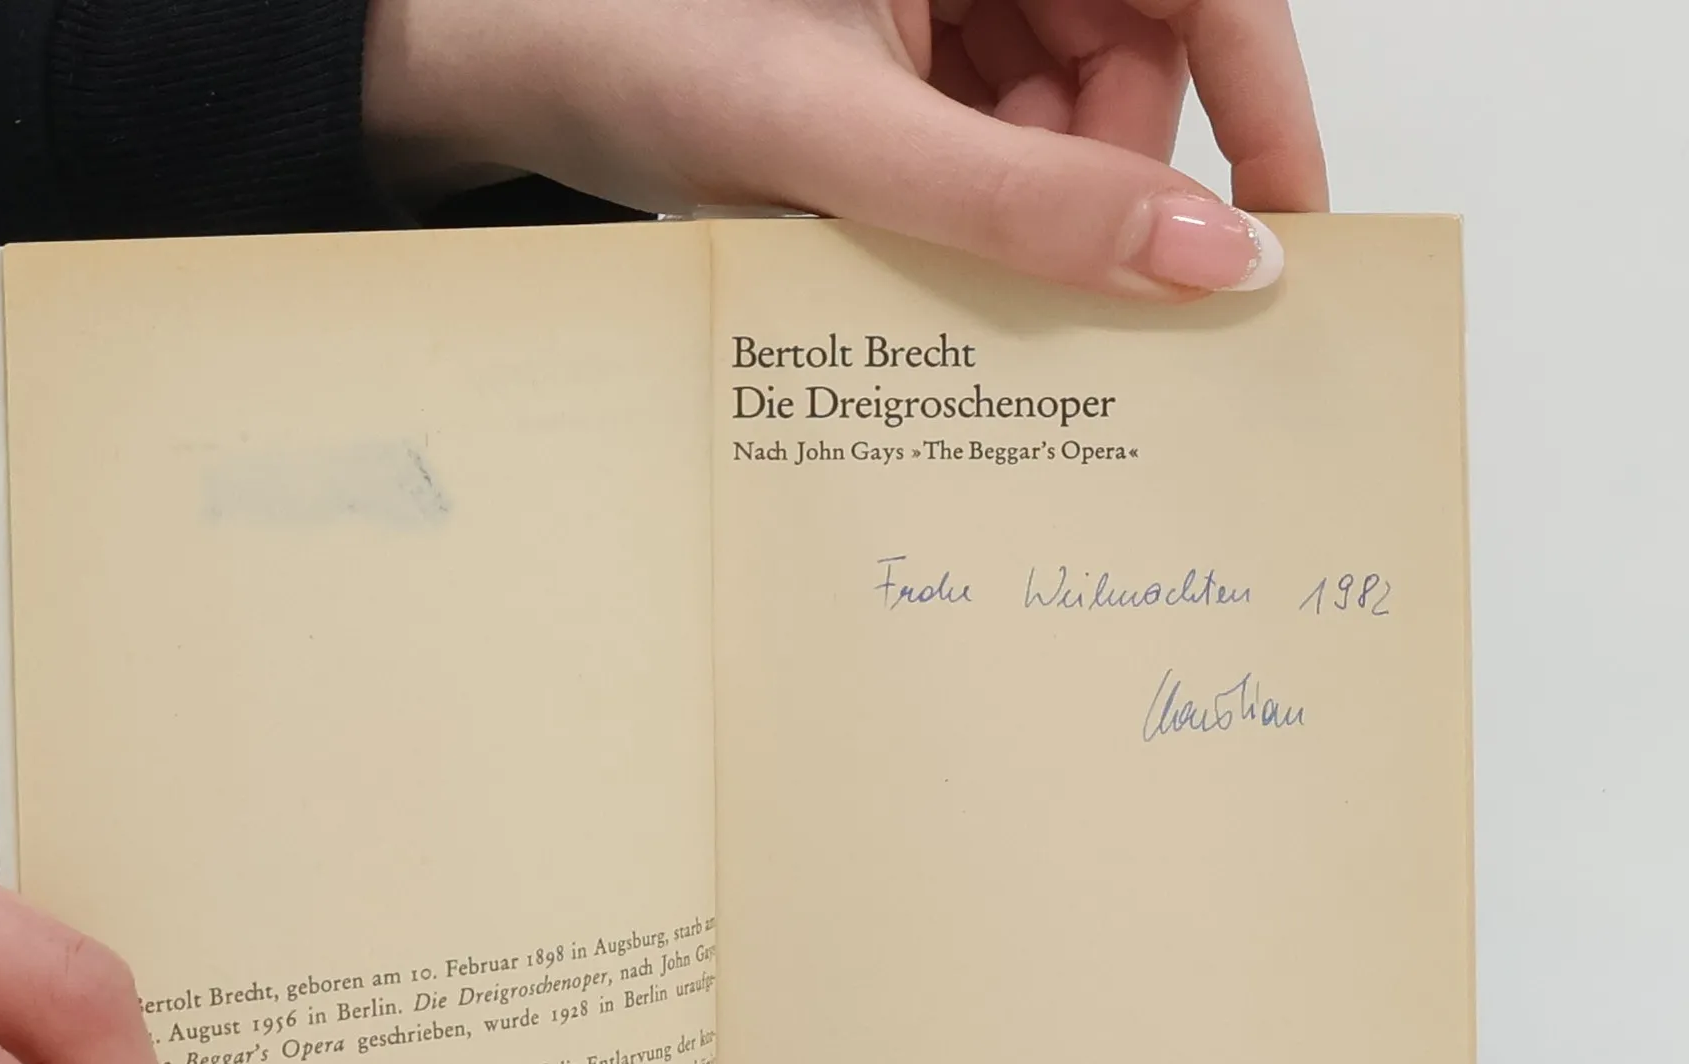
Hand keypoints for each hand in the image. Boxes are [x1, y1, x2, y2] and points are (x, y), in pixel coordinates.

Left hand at [365, 0, 1325, 298]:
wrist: (504, 62)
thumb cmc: (638, 44)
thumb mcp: (845, 137)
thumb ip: (1024, 206)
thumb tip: (1207, 262)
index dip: (1265, 106)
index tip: (1286, 234)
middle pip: (1133, 60)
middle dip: (1104, 183)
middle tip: (1054, 292)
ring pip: (1061, 114)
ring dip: (1025, 208)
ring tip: (925, 256)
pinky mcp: (900, 52)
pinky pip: (989, 133)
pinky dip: (971, 203)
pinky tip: (906, 240)